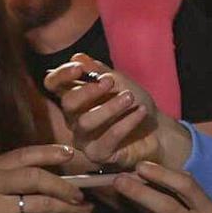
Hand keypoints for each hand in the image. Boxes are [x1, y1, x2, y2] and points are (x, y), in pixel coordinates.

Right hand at [0, 143, 89, 212]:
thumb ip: (12, 179)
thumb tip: (51, 179)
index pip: (27, 154)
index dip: (51, 153)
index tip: (72, 154)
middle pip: (37, 177)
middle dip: (64, 185)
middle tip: (81, 194)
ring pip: (40, 202)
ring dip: (66, 207)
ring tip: (82, 211)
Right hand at [43, 55, 190, 169]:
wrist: (158, 130)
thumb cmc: (134, 103)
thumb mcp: (119, 81)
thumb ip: (98, 70)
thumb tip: (78, 57)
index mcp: (74, 96)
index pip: (53, 84)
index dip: (61, 75)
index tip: (80, 68)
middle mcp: (73, 118)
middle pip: (67, 103)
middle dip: (88, 90)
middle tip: (111, 81)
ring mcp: (83, 138)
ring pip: (86, 122)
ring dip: (110, 107)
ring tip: (130, 98)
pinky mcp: (98, 154)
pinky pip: (107, 139)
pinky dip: (125, 123)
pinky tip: (140, 112)